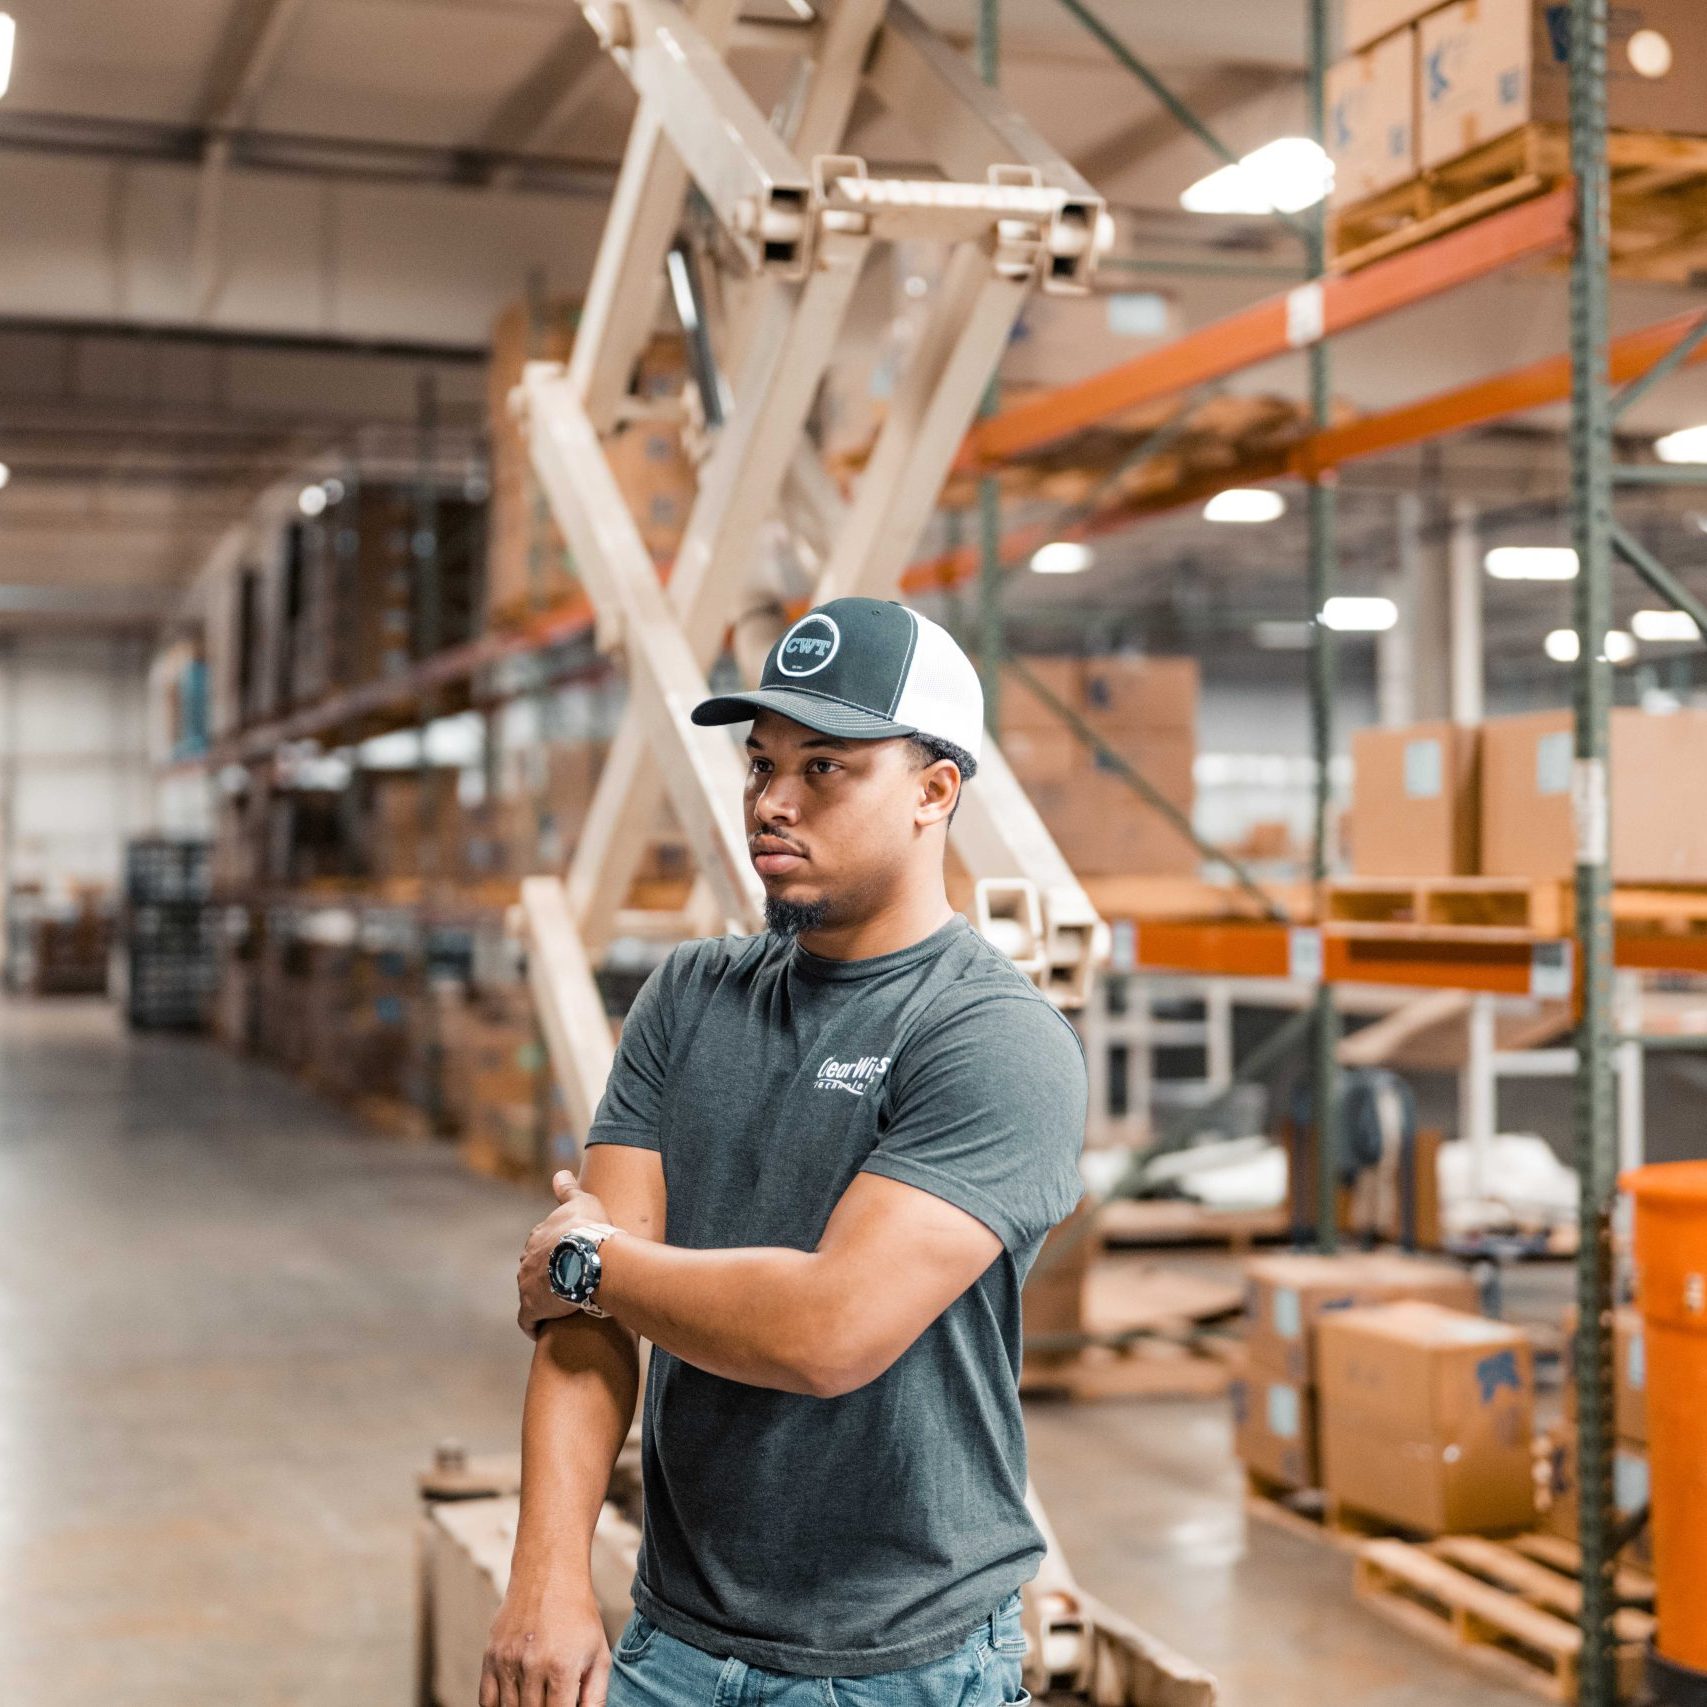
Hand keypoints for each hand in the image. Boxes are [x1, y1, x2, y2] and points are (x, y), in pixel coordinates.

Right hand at [480, 1578, 609, 1706]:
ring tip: (537, 1696)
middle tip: (552, 1699)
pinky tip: (515, 1702)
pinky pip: (486, 1701)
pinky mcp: (491, 1656)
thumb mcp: (598, 1655)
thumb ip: (595, 1697)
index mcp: (562, 1667)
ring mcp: (508, 1661)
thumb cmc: (579, 1618)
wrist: (549, 1576)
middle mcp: (532, 1665)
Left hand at [516, 1170, 615, 1338]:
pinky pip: (528, 1320)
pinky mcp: (531, 1308)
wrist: (587, 1257)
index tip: (568, 1259)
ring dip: (543, 1299)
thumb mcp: (582, 1201)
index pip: (541, 1245)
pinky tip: (544, 1328)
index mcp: (538, 1236)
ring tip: (562, 1306)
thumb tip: (560, 1172)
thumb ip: (568, 1189)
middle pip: (534, 1269)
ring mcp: (526, 1285)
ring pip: (531, 1294)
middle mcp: (527, 1259)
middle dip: (546, 1276)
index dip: (555, 1252)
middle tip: (568, 1283)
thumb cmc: (589, 1228)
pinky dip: (534, 1324)